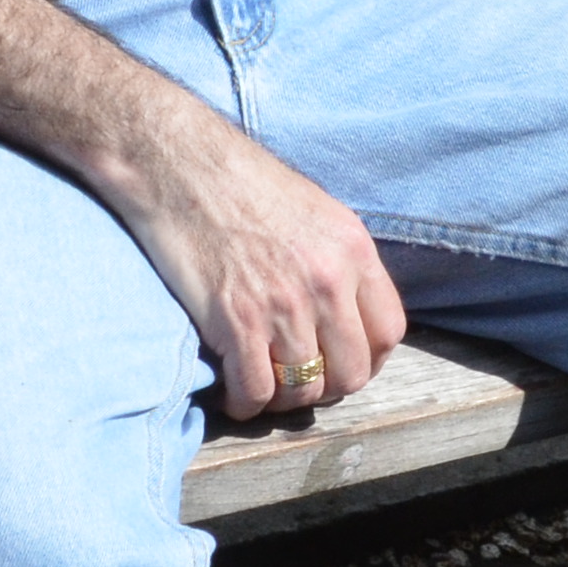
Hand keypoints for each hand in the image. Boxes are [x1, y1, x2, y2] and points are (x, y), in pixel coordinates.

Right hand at [108, 92, 406, 419]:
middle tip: (299, 380)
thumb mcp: (316, 211)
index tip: (342, 362)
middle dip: (327, 387)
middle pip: (352, 373)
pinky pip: (255, 391)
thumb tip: (347, 312)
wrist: (179, 163)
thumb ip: (339, 261)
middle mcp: (327, 282)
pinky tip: (234, 392)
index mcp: (353, 252)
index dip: (368, 359)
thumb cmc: (241, 183)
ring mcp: (283, 306)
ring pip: (304, 390)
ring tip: (264, 387)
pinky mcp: (235, 322)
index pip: (388, 333)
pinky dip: (245, 403)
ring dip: (284, 399)